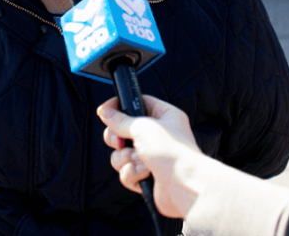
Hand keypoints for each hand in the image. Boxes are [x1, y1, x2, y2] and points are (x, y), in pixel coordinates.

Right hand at [98, 95, 205, 219]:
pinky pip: (126, 171)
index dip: (119, 106)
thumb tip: (105, 113)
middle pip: (123, 130)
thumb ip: (121, 120)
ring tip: (141, 161)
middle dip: (118, 138)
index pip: (137, 103)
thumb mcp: (143, 127)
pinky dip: (132, 173)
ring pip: (121, 153)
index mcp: (164, 116)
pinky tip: (145, 174)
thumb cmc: (173, 152)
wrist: (184, 185)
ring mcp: (151, 156)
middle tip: (122, 141)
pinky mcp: (146, 175)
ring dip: (126, 158)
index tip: (104, 111)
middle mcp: (157, 135)